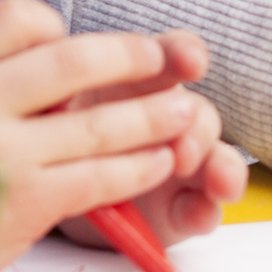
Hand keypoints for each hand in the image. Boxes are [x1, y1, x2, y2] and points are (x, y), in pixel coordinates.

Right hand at [0, 0, 223, 271]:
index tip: (77, 45)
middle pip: (73, 59)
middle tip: (165, 61)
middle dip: (131, 57)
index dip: (56, 26)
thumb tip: (50, 48)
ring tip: (186, 112)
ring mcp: (0, 154)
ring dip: (153, 115)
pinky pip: (99, 174)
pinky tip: (160, 162)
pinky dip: (139, 165)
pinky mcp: (25, 203)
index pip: (16, 16)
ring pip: (99, 122)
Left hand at [51, 33, 251, 251]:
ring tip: (216, 181)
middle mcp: (168, 121)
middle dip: (198, 128)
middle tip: (184, 148)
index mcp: (139, 84)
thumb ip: (60, 99)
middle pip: (198, 114)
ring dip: (221, 166)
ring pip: (216, 158)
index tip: (191, 64)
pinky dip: (205, 211)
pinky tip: (199, 214)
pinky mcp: (180, 211)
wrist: (53, 193)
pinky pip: (203, 209)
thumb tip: (51, 83)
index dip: (186, 57)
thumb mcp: (54, 113)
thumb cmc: (58, 136)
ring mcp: (180, 167)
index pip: (172, 59)